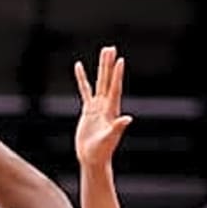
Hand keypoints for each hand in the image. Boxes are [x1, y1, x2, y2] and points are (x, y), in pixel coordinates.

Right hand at [73, 46, 132, 166]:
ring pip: (99, 83)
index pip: (115, 89)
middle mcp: (106, 106)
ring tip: (103, 52)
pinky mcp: (88, 110)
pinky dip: (82, 79)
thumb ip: (118, 128)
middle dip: (109, 65)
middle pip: (108, 81)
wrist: (92, 159)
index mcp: (111, 111)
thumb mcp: (110, 139)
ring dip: (101, 68)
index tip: (120, 60)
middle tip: (110, 49)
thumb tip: (128, 119)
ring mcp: (97, 107)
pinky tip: (78, 67)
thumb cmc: (102, 151)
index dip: (117, 75)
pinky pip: (84, 90)